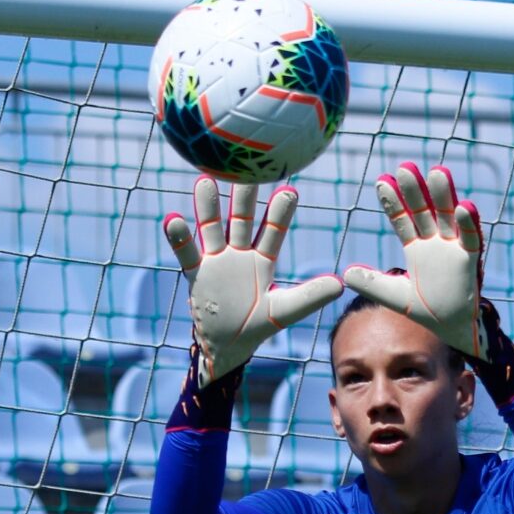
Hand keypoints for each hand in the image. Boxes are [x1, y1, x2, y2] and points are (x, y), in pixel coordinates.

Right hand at [165, 176, 342, 384]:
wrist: (227, 346)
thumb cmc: (258, 326)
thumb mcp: (283, 311)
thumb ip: (309, 297)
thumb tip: (341, 285)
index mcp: (263, 260)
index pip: (273, 231)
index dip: (280, 213)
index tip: (289, 189)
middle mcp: (240, 254)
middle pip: (242, 220)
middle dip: (244, 198)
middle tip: (246, 168)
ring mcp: (216, 260)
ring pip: (212, 228)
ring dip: (208, 207)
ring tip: (205, 180)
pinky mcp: (196, 273)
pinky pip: (186, 253)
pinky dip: (179, 238)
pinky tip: (172, 218)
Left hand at [342, 162, 487, 357]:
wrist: (450, 330)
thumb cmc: (426, 310)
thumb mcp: (393, 296)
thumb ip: (372, 283)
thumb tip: (346, 273)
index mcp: (417, 248)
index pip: (403, 219)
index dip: (394, 201)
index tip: (383, 181)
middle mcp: (435, 243)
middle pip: (424, 211)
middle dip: (416, 190)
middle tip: (405, 167)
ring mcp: (453, 250)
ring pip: (448, 217)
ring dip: (444, 195)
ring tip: (437, 171)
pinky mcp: (470, 262)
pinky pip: (471, 239)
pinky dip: (468, 224)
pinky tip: (463, 206)